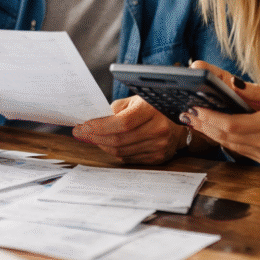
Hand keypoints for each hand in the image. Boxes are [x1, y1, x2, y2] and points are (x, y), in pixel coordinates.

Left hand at [72, 95, 189, 163]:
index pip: (121, 122)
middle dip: (95, 137)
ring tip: (92, 138)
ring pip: (121, 152)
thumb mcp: (136, 100)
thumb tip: (93, 119)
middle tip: (81, 133)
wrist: (179, 125)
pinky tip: (108, 144)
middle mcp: (158, 129)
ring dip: (103, 145)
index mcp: (151, 110)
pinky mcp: (157, 158)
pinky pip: (128, 158)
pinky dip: (115, 152)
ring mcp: (159, 146)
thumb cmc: (152, 109)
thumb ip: (116, 108)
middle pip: (119, 139)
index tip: (83, 126)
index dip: (100, 126)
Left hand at [180, 68, 259, 164]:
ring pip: (228, 144)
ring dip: (209, 132)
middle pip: (224, 136)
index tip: (194, 107)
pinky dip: (222, 139)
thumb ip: (257, 91)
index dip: (209, 117)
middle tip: (186, 113)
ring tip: (193, 119)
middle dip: (203, 124)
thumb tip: (232, 83)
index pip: (230, 124)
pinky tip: (213, 129)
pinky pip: (237, 149)